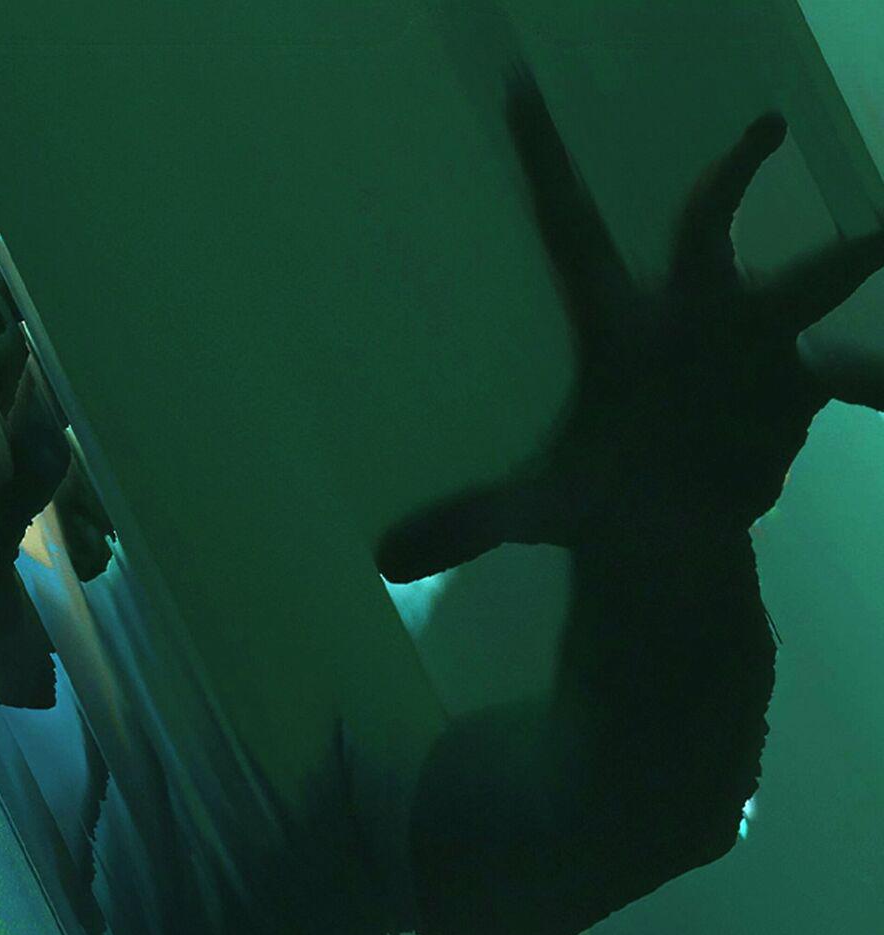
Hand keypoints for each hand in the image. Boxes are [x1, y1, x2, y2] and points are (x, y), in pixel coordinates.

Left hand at [378, 73, 883, 581]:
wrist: (666, 541)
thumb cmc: (595, 504)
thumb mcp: (535, 510)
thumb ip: (471, 522)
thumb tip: (386, 561)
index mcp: (614, 326)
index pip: (572, 229)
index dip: (545, 163)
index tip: (516, 86)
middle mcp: (684, 316)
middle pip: (709, 231)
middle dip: (737, 179)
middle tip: (763, 125)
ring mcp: (746, 345)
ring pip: (804, 286)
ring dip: (844, 261)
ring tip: (880, 234)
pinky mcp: (797, 385)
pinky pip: (850, 368)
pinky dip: (871, 374)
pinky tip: (876, 376)